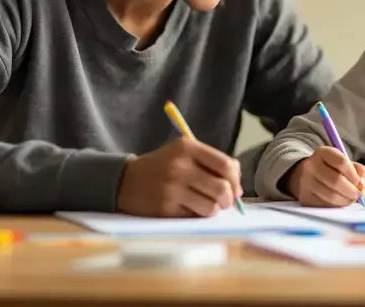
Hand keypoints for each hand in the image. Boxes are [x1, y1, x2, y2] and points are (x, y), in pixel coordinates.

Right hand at [116, 138, 241, 217]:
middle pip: (222, 188)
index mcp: (187, 147)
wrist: (126, 181)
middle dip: (229, 199)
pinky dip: (197, 215)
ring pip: (211, 207)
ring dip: (214, 209)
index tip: (235, 188)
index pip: (226, 165)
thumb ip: (212, 163)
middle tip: (225, 202)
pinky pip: (195, 217)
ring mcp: (172, 188)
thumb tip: (238, 190)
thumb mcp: (183, 153)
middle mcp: (180, 166)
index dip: (236, 180)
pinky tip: (189, 208)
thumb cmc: (163, 167)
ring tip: (205, 205)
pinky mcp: (166, 208)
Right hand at [286, 146, 364, 207]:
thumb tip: (362, 188)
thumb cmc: (331, 169)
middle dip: (352, 191)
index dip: (354, 176)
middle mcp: (311, 166)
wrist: (305, 176)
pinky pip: (325, 205)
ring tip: (350, 199)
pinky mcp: (304, 197)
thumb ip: (360, 172)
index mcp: (323, 152)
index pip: (342, 162)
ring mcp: (306, 182)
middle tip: (358, 195)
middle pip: (336, 180)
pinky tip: (339, 202)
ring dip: (345, 200)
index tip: (360, 184)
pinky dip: (336, 206)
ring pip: (331, 196)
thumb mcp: (346, 163)